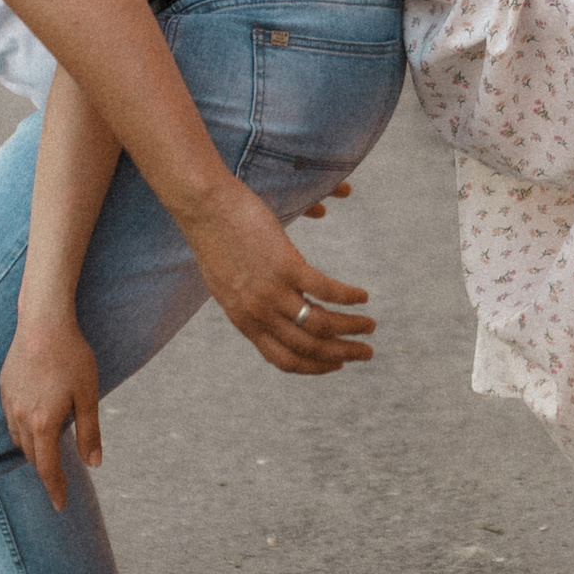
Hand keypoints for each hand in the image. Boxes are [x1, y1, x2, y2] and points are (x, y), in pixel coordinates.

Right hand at [2, 302, 102, 511]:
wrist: (43, 322)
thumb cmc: (72, 356)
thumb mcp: (88, 395)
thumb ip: (89, 432)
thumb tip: (94, 464)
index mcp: (43, 423)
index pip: (46, 468)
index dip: (54, 488)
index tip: (60, 505)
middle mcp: (21, 417)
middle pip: (31, 456)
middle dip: (45, 470)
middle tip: (60, 479)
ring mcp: (9, 402)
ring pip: (18, 439)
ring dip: (32, 450)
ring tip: (47, 453)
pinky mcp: (4, 388)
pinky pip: (10, 420)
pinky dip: (22, 430)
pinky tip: (35, 423)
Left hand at [182, 180, 373, 376]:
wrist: (203, 206)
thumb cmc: (215, 237)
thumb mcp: (227, 282)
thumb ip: (250, 298)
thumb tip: (280, 296)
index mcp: (244, 320)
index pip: (284, 359)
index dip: (315, 367)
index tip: (337, 365)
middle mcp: (258, 313)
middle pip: (308, 348)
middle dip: (342, 354)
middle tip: (366, 352)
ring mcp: (271, 291)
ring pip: (321, 325)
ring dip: (351, 328)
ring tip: (370, 325)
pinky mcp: (284, 265)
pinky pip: (325, 291)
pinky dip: (348, 297)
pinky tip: (362, 296)